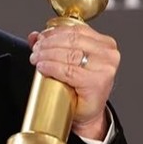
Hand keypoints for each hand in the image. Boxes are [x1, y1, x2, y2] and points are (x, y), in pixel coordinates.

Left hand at [27, 24, 119, 139]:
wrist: (88, 113)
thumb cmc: (81, 88)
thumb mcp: (69, 62)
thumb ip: (53, 46)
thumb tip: (34, 35)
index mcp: (105, 44)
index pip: (76, 30)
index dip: (54, 32)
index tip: (40, 38)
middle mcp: (108, 54)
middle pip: (72, 41)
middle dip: (48, 44)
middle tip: (35, 50)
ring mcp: (105, 69)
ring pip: (69, 54)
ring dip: (47, 54)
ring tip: (36, 59)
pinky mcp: (97, 83)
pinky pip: (69, 71)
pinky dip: (52, 67)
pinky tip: (42, 67)